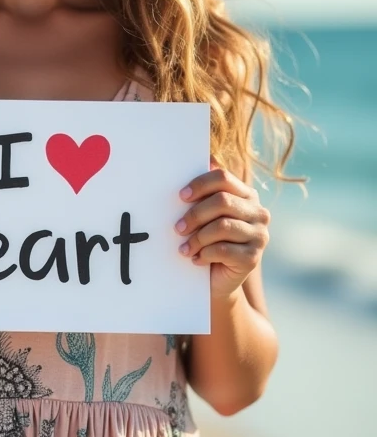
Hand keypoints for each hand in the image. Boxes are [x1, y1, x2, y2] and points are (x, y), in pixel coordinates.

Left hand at [174, 156, 270, 301]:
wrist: (218, 280)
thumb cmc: (209, 241)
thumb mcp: (206, 215)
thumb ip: (206, 192)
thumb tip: (205, 156)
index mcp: (247, 195)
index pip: (223, 178)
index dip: (200, 184)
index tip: (181, 196)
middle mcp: (259, 213)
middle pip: (222, 201)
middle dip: (195, 214)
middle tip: (177, 228)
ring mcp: (259, 236)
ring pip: (222, 226)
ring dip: (197, 238)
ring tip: (184, 248)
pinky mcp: (253, 258)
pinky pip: (223, 249)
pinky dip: (204, 254)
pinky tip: (196, 259)